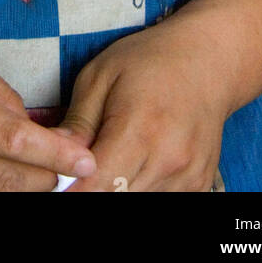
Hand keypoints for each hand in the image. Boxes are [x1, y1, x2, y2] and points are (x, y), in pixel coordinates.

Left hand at [55, 17, 233, 191]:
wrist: (208, 60)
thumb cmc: (149, 60)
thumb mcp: (101, 75)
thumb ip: (77, 122)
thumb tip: (53, 159)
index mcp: (139, 130)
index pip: (97, 186)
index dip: (72, 187)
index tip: (61, 177)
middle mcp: (168, 160)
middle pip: (115, 198)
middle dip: (94, 186)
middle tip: (85, 163)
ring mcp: (187, 176)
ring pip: (137, 202)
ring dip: (119, 187)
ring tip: (116, 154)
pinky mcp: (199, 185)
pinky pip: (160, 199)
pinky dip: (142, 187)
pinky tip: (139, 161)